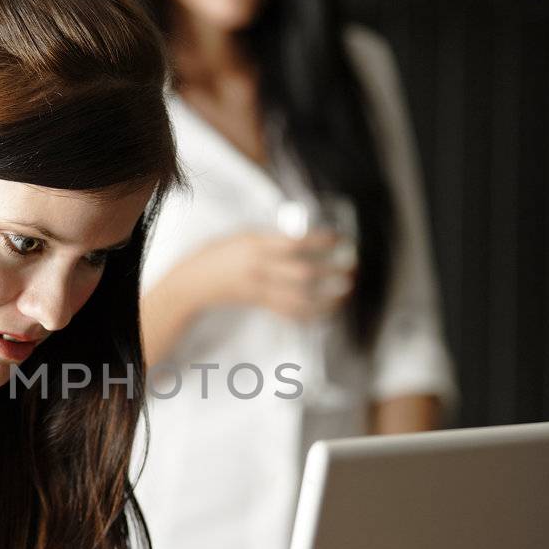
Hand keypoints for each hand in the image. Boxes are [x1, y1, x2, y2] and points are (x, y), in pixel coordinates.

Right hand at [197, 228, 355, 320]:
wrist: (196, 281)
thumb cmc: (221, 252)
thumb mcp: (245, 234)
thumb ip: (273, 236)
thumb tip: (308, 235)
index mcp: (255, 245)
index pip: (294, 243)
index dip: (320, 241)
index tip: (339, 238)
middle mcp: (259, 269)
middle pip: (303, 274)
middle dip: (332, 271)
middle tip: (352, 267)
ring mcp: (260, 290)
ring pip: (300, 298)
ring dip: (328, 297)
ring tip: (346, 290)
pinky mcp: (260, 305)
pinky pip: (290, 312)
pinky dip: (312, 313)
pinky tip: (328, 309)